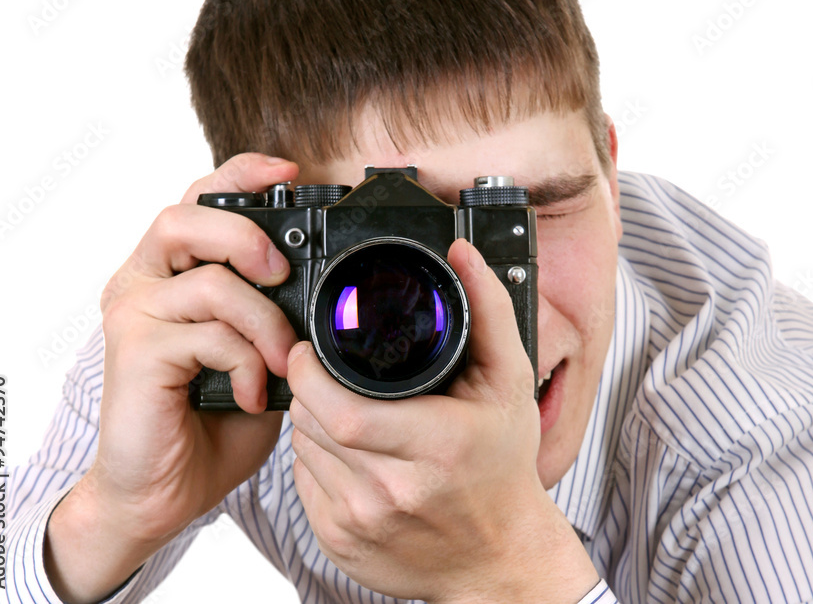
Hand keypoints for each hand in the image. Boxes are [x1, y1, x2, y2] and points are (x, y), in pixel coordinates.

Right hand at [45, 153, 300, 602]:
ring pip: (209, 280)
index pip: (201, 199)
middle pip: (185, 215)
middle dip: (246, 234)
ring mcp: (135, 314)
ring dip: (264, 320)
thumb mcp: (258, 352)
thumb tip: (330, 288)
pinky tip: (255, 393)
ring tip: (284, 360)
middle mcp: (145, 281)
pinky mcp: (135, 351)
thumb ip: (275, 312)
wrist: (164, 490)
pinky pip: (206, 333)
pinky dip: (246, 362)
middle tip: (283, 271)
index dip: (242, 172)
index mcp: (174, 271)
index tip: (291, 171)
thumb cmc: (212, 418)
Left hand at [288, 238, 599, 602]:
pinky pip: (303, 484)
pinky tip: (349, 449)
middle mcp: (393, 492)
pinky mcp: (339, 543)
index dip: (310, 374)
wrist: (499, 558)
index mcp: (436, 447)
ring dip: (311, 420)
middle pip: (313, 424)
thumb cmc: (503, 469)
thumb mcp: (510, 382)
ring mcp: (360, 523)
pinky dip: (315, 457)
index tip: (309, 350)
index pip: (339, 411)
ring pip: (302, 451)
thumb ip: (488, 310)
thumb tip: (462, 255)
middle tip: (325, 372)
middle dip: (308, 388)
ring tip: (345, 407)